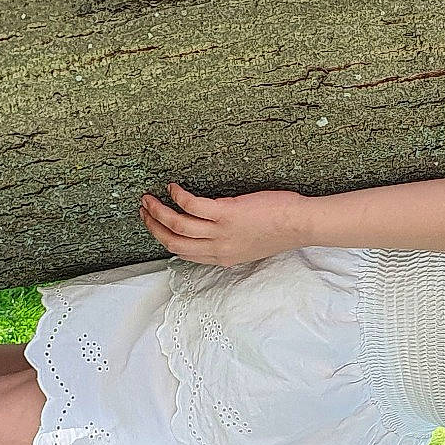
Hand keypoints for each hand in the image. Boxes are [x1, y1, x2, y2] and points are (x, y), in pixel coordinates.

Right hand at [139, 184, 306, 266]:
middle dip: (153, 226)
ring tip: (148, 198)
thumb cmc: (281, 231)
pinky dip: (178, 196)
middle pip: (173, 242)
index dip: (164, 240)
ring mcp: (221, 232)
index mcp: (223, 257)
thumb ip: (231, 242)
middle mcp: (219, 248)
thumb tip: (215, 231)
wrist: (300, 225)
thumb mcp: (251, 246)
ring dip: (158, 212)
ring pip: (177, 226)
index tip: (155, 226)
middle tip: (143, 211)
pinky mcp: (227, 213)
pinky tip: (173, 187)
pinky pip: (193, 205)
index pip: (184, 253)